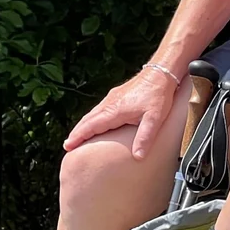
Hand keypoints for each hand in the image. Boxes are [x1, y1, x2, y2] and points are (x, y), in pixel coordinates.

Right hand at [63, 69, 180, 158]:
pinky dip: (92, 118)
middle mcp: (109, 104)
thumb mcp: (155, 119)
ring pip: (92, 114)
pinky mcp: (117, 96)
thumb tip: (137, 156)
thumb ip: (145, 137)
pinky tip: (94, 122)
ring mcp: (112, 99)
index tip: (67, 146)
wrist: (161, 73)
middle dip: (77, 133)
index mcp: (114, 111)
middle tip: (68, 145)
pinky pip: (99, 109)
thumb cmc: (158, 95)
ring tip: (77, 136)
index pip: (91, 126)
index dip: (78, 136)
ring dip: (83, 125)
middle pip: (87, 120)